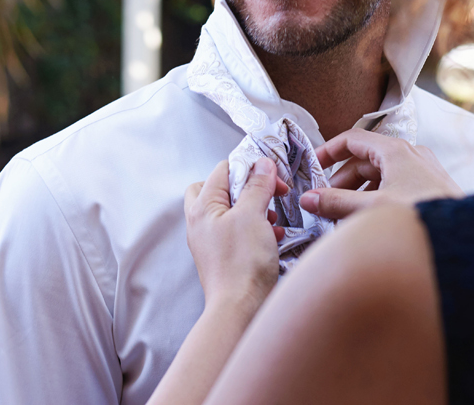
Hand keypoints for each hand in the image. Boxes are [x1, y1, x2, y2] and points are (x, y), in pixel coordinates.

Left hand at [185, 158, 290, 311]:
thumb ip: (257, 186)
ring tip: (271, 218)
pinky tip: (272, 237)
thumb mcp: (253, 215)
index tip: (271, 176)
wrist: (239, 309)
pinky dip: (256, 230)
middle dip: (248, 189)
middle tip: (267, 194)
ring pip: (232, 212)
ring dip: (255, 210)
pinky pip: (239, 233)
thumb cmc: (241, 265)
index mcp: (202, 207)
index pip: (223, 170)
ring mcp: (211, 241)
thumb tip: (262, 164)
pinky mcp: (224, 256)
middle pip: (221, 190)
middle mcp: (201, 223)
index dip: (249, 168)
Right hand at [299, 128, 462, 219]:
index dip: (329, 151)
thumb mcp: (372, 209)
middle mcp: (411, 155)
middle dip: (342, 181)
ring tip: (346, 217)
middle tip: (326, 202)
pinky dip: (378, 198)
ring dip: (359, 192)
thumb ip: (336, 203)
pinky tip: (371, 221)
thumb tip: (307, 199)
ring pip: (381, 175)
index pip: (353, 139)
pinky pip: (396, 186)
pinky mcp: (431, 188)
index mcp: (396, 151)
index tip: (313, 167)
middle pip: (365, 159)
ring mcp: (423, 171)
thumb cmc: (422, 217)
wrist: (466, 240)